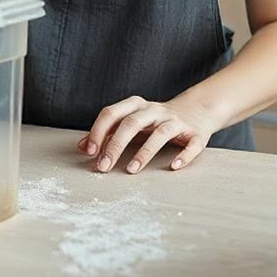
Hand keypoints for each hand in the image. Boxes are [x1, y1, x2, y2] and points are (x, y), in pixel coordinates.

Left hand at [77, 94, 222, 173]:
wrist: (196, 111)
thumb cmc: (155, 121)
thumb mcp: (130, 122)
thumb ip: (107, 132)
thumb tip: (80, 146)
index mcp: (136, 106)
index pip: (111, 113)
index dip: (98, 132)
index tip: (89, 152)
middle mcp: (155, 110)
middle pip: (132, 123)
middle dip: (115, 145)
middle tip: (103, 167)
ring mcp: (176, 121)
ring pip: (160, 134)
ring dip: (144, 153)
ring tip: (131, 170)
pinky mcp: (196, 134)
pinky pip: (191, 145)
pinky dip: (183, 156)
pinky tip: (173, 167)